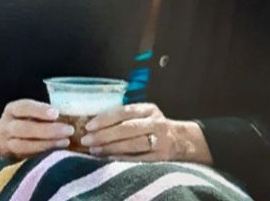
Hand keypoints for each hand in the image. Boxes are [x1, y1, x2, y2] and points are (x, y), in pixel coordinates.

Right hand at [0, 99, 73, 158]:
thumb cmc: (23, 120)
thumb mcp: (27, 111)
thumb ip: (42, 111)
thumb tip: (70, 111)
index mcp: (12, 110)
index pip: (23, 107)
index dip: (39, 110)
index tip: (56, 113)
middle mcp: (6, 127)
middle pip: (24, 129)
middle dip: (48, 130)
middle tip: (68, 130)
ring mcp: (8, 144)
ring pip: (25, 146)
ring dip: (47, 145)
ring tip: (66, 142)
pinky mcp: (13, 159)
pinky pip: (27, 158)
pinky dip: (43, 155)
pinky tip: (58, 152)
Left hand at [79, 103, 211, 163]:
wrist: (182, 140)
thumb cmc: (154, 126)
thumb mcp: (144, 115)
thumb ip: (126, 116)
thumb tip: (95, 122)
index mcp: (148, 109)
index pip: (124, 111)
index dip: (106, 118)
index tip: (89, 125)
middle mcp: (155, 123)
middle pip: (127, 128)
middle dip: (105, 134)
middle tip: (87, 139)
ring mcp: (160, 140)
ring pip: (132, 144)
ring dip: (111, 148)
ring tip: (94, 150)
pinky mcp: (161, 157)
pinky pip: (139, 158)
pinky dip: (122, 159)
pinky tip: (109, 159)